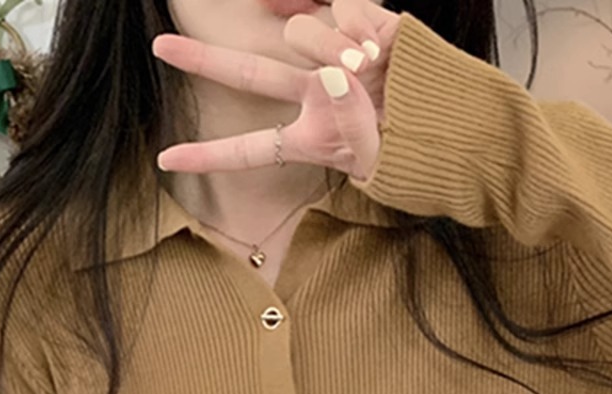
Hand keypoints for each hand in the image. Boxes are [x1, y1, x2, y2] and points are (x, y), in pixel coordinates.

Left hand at [152, 0, 400, 181]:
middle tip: (159, 47)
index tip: (165, 159)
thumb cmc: (410, 149)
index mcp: (308, 135)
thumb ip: (345, 120)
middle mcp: (311, 91)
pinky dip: (358, 25)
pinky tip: (377, 45)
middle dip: (202, 59)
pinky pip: (341, 9)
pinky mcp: (361, 23)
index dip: (207, 155)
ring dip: (329, 48)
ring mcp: (332, 56)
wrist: (451, 119)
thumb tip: (331, 73)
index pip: (250, 148)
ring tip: (366, 65)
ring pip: (301, 35)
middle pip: (247, 72)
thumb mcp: (372, 153)